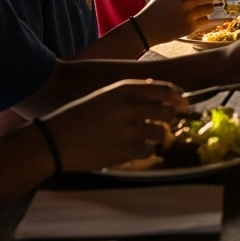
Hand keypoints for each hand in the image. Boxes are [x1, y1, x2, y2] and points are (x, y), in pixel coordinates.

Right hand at [39, 79, 184, 171]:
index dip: (178, 98)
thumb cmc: (79, 116)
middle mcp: (133, 107)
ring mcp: (133, 129)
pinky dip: (143, 151)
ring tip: (137, 138)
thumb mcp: (105, 95)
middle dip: (168, 119)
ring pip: (161, 134)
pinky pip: (149, 150)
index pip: (166, 89)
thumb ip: (132, 93)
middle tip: (160, 124)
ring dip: (154, 137)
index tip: (183, 104)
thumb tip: (158, 95)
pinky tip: (128, 149)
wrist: (56, 140)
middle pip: (169, 113)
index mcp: (126, 89)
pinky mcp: (129, 150)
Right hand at [135, 0, 218, 43]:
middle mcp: (185, 1)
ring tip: (197, 9)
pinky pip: (205, 20)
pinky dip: (201, 19)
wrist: (147, 28)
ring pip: (210, 8)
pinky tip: (192, 18)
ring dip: (206, 8)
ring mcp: (189, 15)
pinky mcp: (190, 27)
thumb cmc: (158, 6)